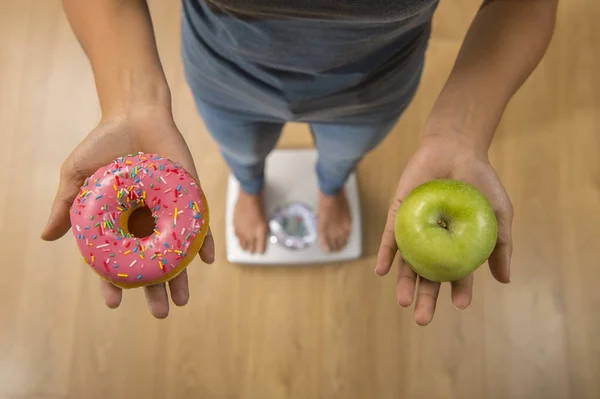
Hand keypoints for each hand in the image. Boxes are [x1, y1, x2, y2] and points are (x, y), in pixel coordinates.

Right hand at [41, 106, 214, 317]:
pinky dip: (203, 241)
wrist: (135, 114)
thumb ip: (66, 204)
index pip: (117, 261)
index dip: (114, 283)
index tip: (114, 302)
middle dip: (155, 290)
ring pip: (176, 252)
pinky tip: (205, 259)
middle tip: (160, 312)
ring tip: (181, 300)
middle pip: (151, 264)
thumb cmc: (103, 144)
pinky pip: (199, 224)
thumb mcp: (77, 174)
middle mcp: (145, 223)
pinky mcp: (189, 197)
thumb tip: (45, 237)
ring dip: (181, 276)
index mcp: (119, 224)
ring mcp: (168, 212)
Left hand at [375, 135, 512, 325]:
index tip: (461, 304)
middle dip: (426, 299)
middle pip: (428, 276)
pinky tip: (383, 271)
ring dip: (404, 282)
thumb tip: (504, 280)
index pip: (458, 274)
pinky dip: (387, 254)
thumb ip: (501, 245)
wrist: (456, 149)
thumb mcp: (498, 214)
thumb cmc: (481, 181)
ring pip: (407, 262)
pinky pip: (391, 238)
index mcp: (457, 246)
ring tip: (404, 301)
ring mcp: (415, 230)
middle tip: (422, 319)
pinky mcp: (399, 215)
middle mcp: (434, 242)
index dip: (460, 290)